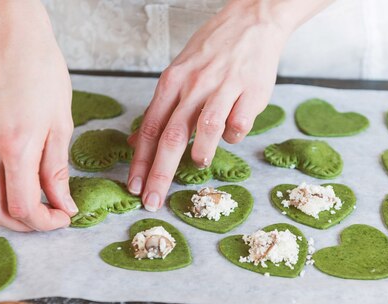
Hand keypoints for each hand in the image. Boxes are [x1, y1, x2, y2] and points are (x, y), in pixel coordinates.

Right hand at [0, 0, 76, 230]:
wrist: (10, 39)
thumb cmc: (42, 74)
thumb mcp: (61, 124)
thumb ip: (57, 170)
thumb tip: (63, 204)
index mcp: (15, 146)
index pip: (23, 206)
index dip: (45, 222)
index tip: (64, 218)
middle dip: (24, 225)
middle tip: (49, 218)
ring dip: (8, 211)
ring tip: (38, 204)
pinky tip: (20, 184)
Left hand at [127, 0, 296, 210]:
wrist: (252, 21)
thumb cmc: (213, 50)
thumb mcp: (179, 73)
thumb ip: (161, 109)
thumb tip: (137, 141)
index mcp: (172, 82)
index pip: (150, 127)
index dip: (141, 161)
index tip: (134, 186)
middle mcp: (194, 85)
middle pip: (171, 134)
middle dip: (160, 172)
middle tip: (153, 199)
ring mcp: (223, 87)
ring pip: (206, 126)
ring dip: (200, 151)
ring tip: (199, 164)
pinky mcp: (251, 92)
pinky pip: (239, 123)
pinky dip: (233, 135)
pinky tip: (232, 134)